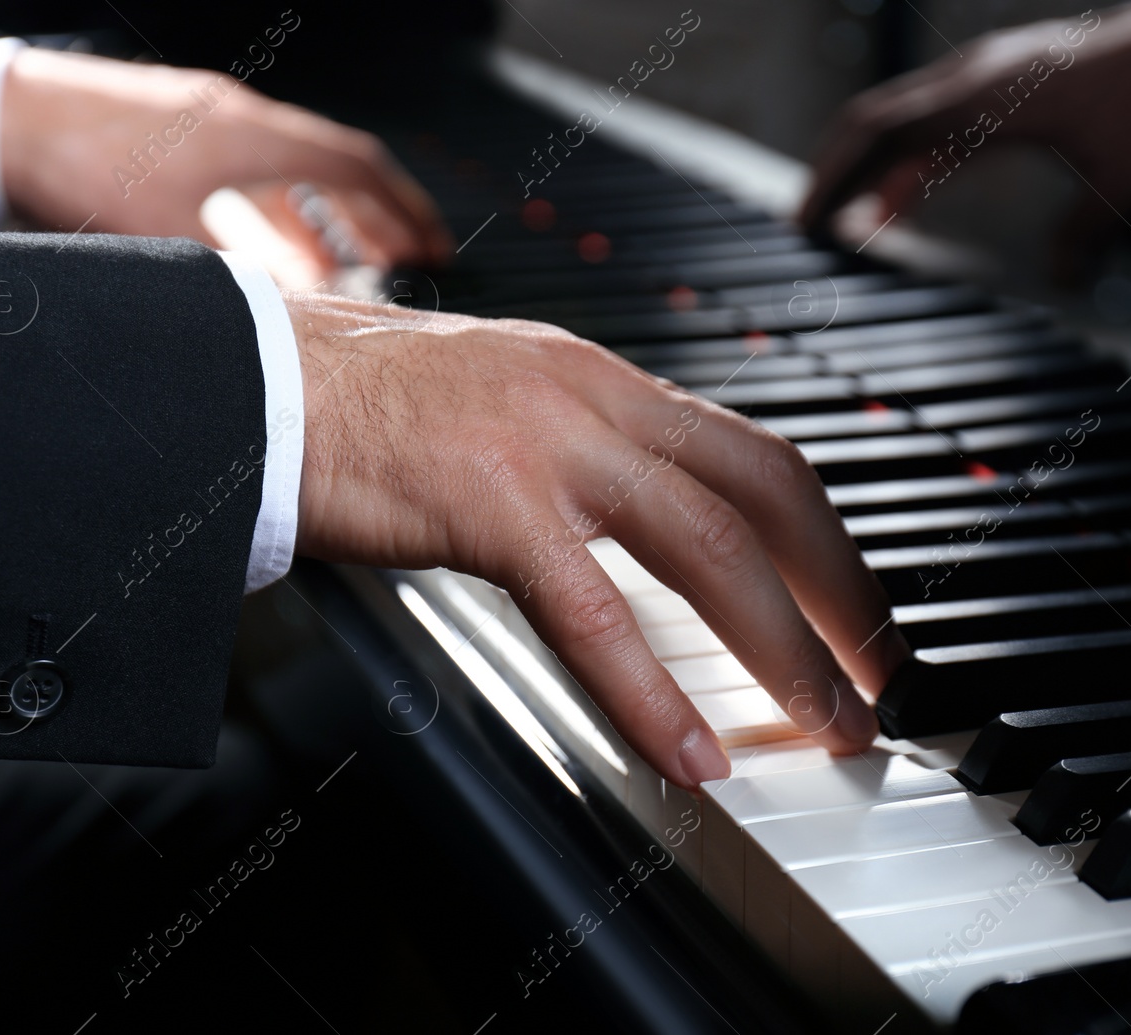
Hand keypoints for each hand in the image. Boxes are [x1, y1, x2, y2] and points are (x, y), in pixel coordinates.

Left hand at [0, 48, 452, 269]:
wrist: (5, 116)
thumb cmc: (78, 161)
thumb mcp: (172, 237)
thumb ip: (243, 284)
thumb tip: (295, 332)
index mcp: (255, 139)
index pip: (360, 169)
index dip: (405, 210)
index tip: (434, 246)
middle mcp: (243, 124)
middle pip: (338, 169)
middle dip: (379, 218)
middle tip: (409, 259)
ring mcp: (213, 127)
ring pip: (294, 176)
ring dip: (325, 221)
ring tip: (344, 270)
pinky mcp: (181, 138)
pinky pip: (253, 177)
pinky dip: (275, 214)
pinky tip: (268, 253)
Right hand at [286, 292, 910, 789]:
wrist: (249, 381)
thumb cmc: (358, 405)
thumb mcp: (497, 407)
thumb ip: (575, 454)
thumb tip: (637, 525)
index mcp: (600, 379)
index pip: (751, 451)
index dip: (822, 535)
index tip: (854, 602)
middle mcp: (593, 397)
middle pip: (766, 489)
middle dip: (842, 588)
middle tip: (881, 670)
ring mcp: (546, 444)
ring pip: (709, 546)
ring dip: (785, 643)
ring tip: (826, 719)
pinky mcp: (489, 502)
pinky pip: (596, 612)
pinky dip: (654, 691)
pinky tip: (689, 751)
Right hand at [800, 1, 1130, 280]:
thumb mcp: (1129, 178)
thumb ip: (1085, 234)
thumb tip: (1060, 283)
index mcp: (994, 94)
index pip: (886, 127)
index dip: (837, 172)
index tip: (808, 221)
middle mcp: (977, 77)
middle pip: (873, 118)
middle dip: (830, 172)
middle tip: (801, 229)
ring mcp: (982, 79)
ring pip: (895, 118)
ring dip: (861, 168)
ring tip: (835, 225)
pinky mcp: (993, 90)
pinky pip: (928, 123)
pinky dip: (901, 163)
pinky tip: (891, 206)